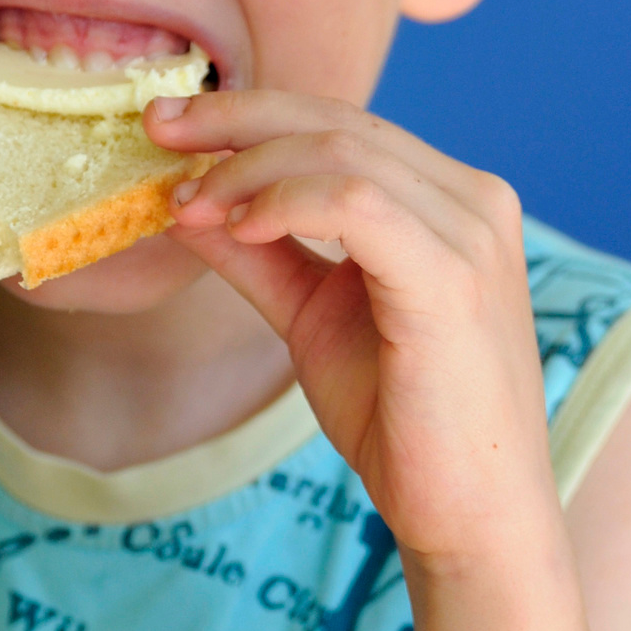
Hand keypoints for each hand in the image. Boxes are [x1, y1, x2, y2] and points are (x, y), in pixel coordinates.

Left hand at [149, 91, 559, 569]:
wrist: (469, 517)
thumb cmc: (403, 421)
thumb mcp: (311, 316)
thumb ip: (259, 254)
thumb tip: (185, 200)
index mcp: (450, 201)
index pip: (342, 124)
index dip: (249, 114)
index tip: (169, 127)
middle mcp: (473, 201)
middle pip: (337, 121)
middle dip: (234, 119)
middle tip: (157, 133)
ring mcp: (471, 235)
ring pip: (341, 151)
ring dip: (246, 169)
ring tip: (190, 206)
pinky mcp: (452, 279)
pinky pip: (356, 203)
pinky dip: (286, 201)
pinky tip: (240, 226)